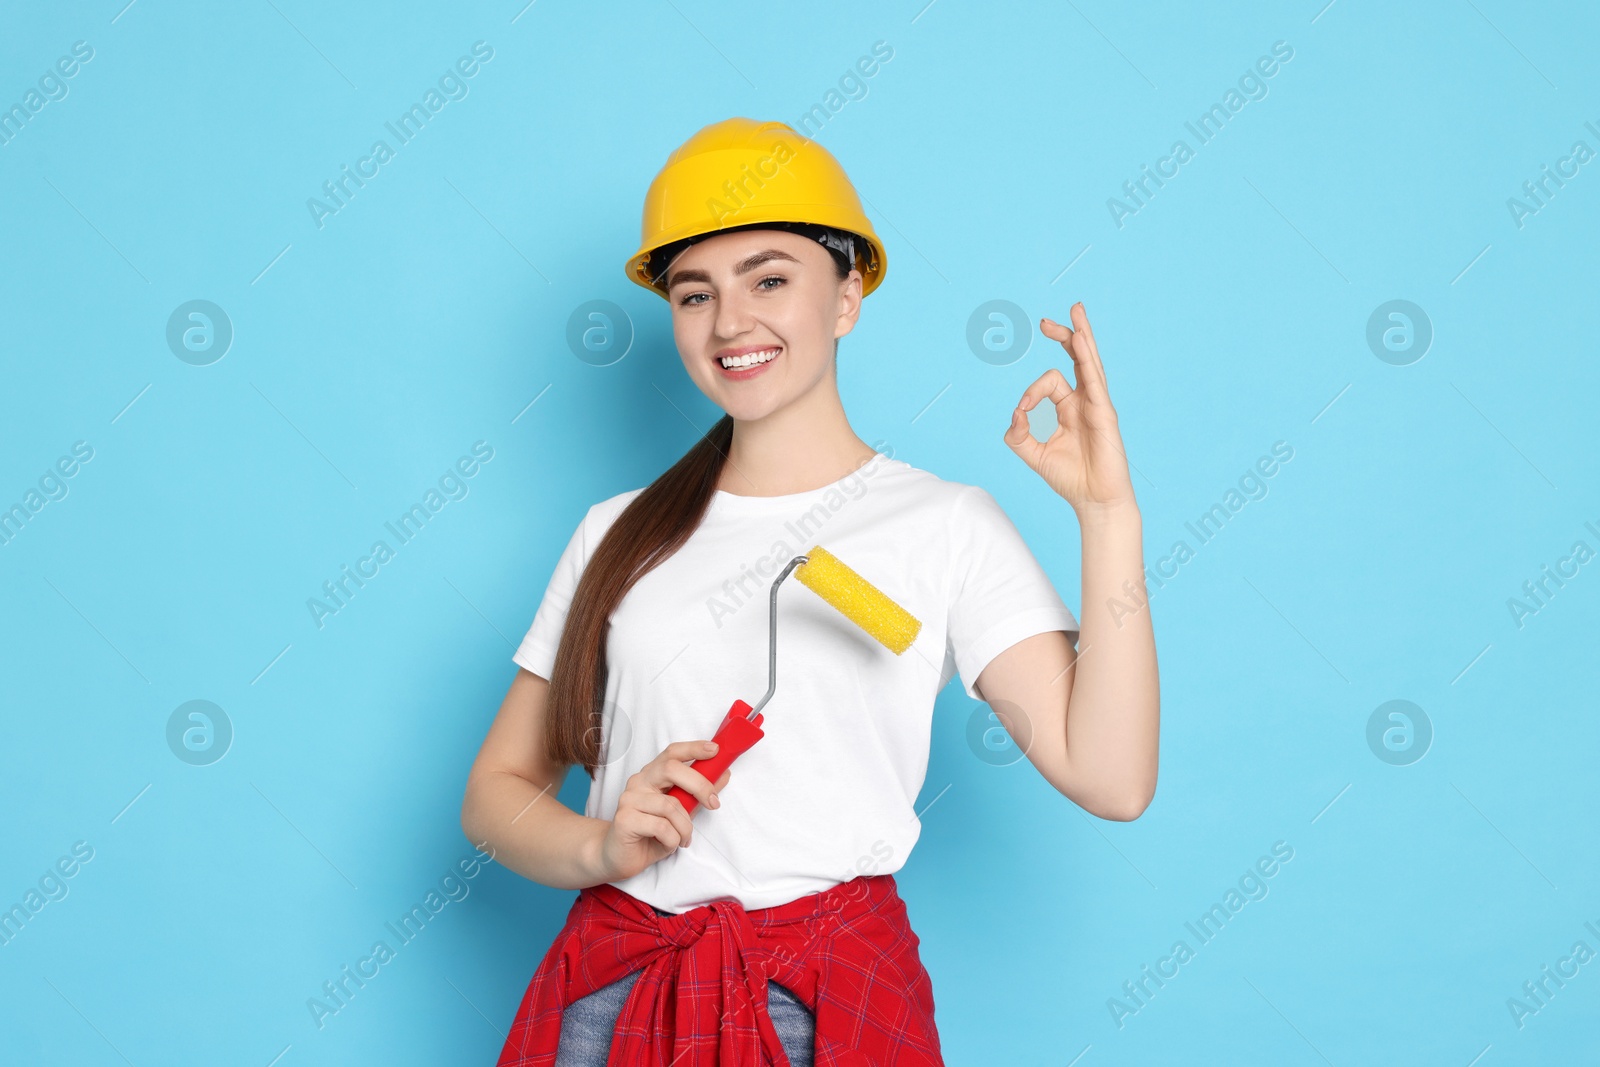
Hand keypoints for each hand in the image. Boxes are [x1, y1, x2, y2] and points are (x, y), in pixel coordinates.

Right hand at [597, 740, 731, 881]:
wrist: (618, 858)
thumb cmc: (650, 834)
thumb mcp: (680, 812)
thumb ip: (698, 794)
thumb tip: (723, 774)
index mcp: (651, 775)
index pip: (671, 753)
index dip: (693, 748)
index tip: (714, 750)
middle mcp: (638, 782)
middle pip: (671, 769)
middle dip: (699, 785)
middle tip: (714, 803)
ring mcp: (629, 799)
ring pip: (671, 806)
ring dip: (685, 827)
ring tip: (683, 839)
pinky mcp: (625, 819)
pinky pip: (662, 827)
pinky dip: (673, 839)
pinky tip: (668, 845)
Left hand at [1004, 302, 1136, 518]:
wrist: (1094, 501)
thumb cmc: (1070, 479)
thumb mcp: (1034, 455)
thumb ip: (1018, 435)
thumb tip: (1014, 413)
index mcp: (1069, 407)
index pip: (1051, 382)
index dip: (1031, 392)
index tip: (1022, 411)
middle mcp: (1085, 401)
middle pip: (1076, 358)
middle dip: (1064, 335)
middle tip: (1045, 321)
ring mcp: (1097, 404)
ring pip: (1089, 361)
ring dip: (1081, 335)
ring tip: (1075, 310)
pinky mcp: (1104, 412)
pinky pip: (1094, 379)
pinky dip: (1087, 358)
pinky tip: (1080, 339)